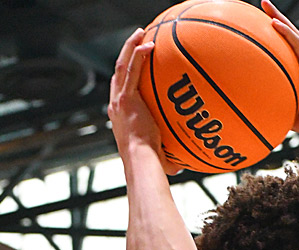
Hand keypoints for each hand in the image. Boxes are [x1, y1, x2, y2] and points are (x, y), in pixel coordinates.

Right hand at [108, 29, 180, 174]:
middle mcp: (116, 106)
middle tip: (137, 41)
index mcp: (120, 117)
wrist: (142, 161)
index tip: (136, 65)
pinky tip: (147, 43)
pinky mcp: (126, 98)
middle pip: (119, 73)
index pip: (121, 90)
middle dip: (126, 54)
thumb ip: (168, 158)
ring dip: (130, 46)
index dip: (126, 76)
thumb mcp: (158, 157)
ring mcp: (120, 101)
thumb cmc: (150, 165)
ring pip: (122, 65)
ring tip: (140, 33)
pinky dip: (137, 54)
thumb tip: (182, 167)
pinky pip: (131, 69)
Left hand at [261, 0, 298, 140]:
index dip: (276, 35)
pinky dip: (285, 33)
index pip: (286, 48)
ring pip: (292, 33)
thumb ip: (276, 105)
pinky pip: (297, 44)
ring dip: (278, 17)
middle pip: (289, 34)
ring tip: (265, 4)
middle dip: (275, 17)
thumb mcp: (288, 111)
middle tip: (262, 5)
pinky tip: (273, 22)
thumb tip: (256, 111)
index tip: (261, 25)